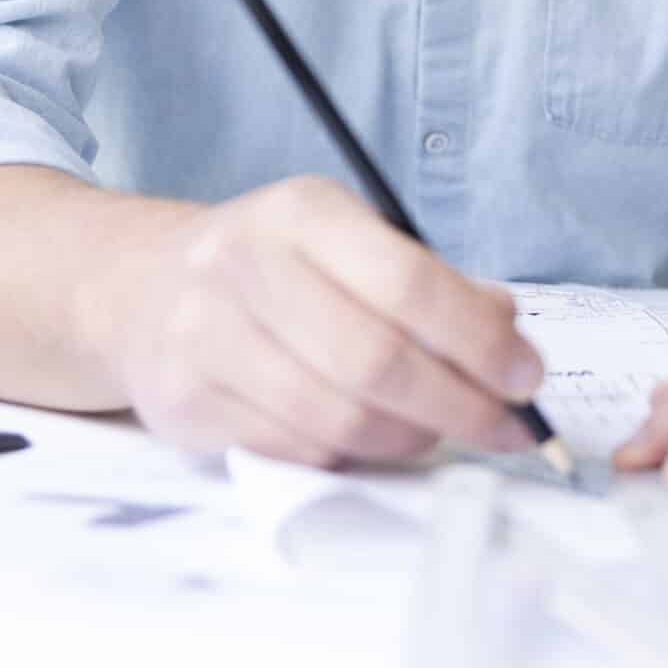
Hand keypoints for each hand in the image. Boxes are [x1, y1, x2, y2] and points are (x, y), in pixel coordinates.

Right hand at [91, 175, 543, 466]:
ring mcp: (205, 334)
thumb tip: (510, 337)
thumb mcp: (349, 244)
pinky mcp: (184, 400)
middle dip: (459, 406)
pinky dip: (349, 456)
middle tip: (505, 429)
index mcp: (302, 212)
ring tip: (437, 434)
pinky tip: (368, 438)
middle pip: (375, 359)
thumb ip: (433, 285)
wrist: (141, 289)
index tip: (526, 378)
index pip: (407, 280)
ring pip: (336, 417)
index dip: (478, 339)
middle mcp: (245, 263)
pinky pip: (295, 450)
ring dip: (408, 439)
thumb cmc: (274, 270)